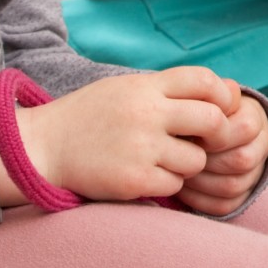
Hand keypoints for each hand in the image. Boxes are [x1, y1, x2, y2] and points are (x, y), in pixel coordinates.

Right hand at [0, 66, 240, 205]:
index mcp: (146, 86)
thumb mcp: (127, 88)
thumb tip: (223, 93)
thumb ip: (167, 90)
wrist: (45, 145)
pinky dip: (166, 184)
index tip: (220, 109)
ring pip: (197, 161)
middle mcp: (147, 113)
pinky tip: (146, 175)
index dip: (223, 96)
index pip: (204, 81)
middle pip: (212, 121)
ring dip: (188, 164)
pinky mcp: (134, 181)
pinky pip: (174, 185)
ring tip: (164, 159)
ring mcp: (141, 148)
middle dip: (216, 134)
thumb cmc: (91, 115)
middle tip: (203, 142)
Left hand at [177, 92, 267, 216]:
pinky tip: (182, 188)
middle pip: (241, 160)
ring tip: (176, 170)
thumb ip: (210, 94)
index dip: (215, 132)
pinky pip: (224, 206)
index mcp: (256, 117)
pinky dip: (199, 200)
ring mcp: (255, 173)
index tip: (189, 129)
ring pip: (233, 186)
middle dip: (206, 158)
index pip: (245, 128)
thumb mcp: (207, 95)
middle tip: (179, 153)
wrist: (209, 126)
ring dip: (200, 181)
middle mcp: (262, 146)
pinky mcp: (242, 196)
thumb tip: (215, 96)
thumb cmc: (203, 107)